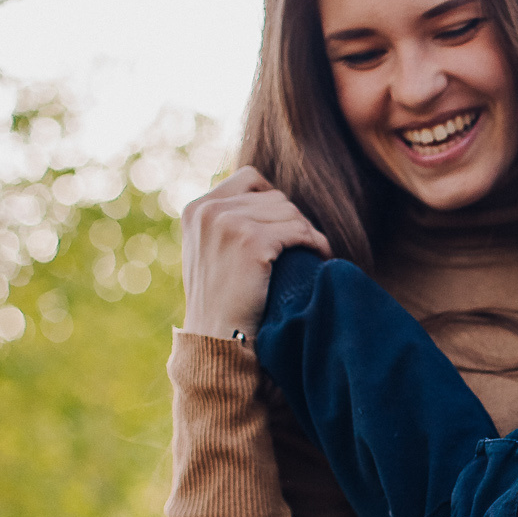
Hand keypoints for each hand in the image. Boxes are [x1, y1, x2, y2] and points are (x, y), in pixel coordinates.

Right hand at [178, 166, 331, 339]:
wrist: (215, 338)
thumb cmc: (221, 302)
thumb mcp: (211, 252)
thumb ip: (227, 222)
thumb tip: (267, 197)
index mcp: (196, 209)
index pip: (249, 178)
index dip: (275, 200)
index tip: (287, 227)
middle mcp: (208, 209)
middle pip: (276, 197)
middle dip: (295, 222)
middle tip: (306, 248)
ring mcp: (228, 222)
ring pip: (291, 212)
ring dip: (308, 234)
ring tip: (314, 254)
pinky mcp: (251, 240)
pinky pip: (299, 231)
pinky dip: (316, 244)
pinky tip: (320, 258)